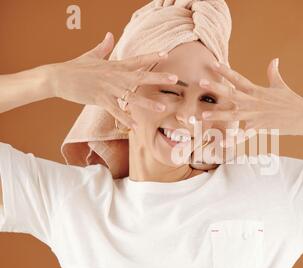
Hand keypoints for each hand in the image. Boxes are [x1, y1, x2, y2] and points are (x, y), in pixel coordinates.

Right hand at [46, 32, 178, 129]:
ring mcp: (108, 88)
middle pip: (140, 76)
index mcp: (114, 65)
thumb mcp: (91, 55)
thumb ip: (103, 47)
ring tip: (163, 107)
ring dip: (148, 102)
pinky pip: (116, 111)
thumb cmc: (75, 67)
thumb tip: (109, 35)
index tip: (166, 54)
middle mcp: (114, 76)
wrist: (58, 77)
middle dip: (158, 77)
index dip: (152, 56)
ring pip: (132, 96)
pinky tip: (136, 126)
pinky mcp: (100, 99)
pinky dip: (126, 119)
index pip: (137, 60)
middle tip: (175, 78)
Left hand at [199, 58, 302, 137]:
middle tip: (201, 82)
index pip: (239, 78)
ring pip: (233, 115)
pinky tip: (222, 143)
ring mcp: (256, 115)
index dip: (226, 71)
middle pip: (231, 94)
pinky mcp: (260, 128)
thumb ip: (274, 73)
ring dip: (218, 115)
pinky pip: (244, 135)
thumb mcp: (281, 86)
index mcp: (257, 91)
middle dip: (215, 88)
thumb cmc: (293, 101)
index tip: (214, 63)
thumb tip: (274, 60)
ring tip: (203, 115)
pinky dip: (234, 140)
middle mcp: (254, 102)